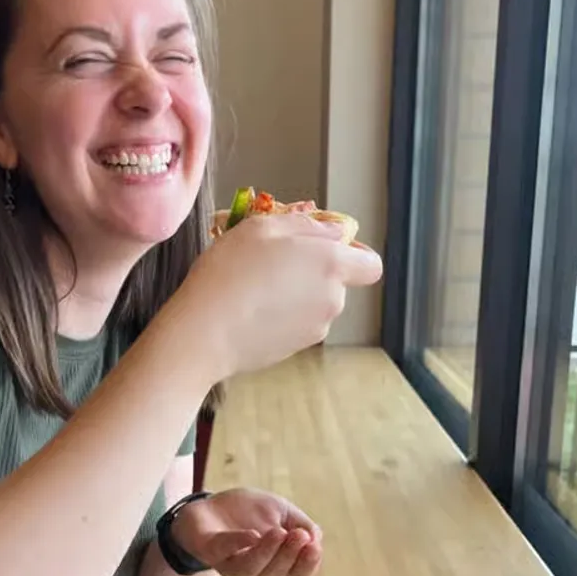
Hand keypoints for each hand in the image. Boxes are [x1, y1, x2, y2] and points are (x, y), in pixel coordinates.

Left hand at [172, 488, 321, 575]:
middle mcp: (255, 569)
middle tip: (299, 535)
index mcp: (276, 561)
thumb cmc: (249, 512)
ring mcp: (230, 562)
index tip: (313, 545)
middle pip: (276, 572)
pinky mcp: (208, 550)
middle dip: (290, 554)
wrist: (211, 504)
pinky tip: (252, 535)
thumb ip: (301, 524)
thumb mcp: (281, 511)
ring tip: (279, 533)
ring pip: (250, 569)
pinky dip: (237, 543)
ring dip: (267, 552)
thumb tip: (314, 539)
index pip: (298, 572)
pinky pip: (222, 552)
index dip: (308, 563)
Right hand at [176, 212, 381, 380]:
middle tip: (273, 262)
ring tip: (256, 288)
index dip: (356, 256)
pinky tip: (251, 311)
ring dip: (294, 295)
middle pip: (336, 283)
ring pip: (314, 304)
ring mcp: (315, 328)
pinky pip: (295, 325)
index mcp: (331, 264)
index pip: (371, 265)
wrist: (205, 331)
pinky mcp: (296, 350)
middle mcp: (332, 299)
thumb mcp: (262, 227)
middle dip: (313, 273)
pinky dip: (281, 317)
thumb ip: (306, 225)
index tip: (330, 250)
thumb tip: (333, 232)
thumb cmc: (229, 273)